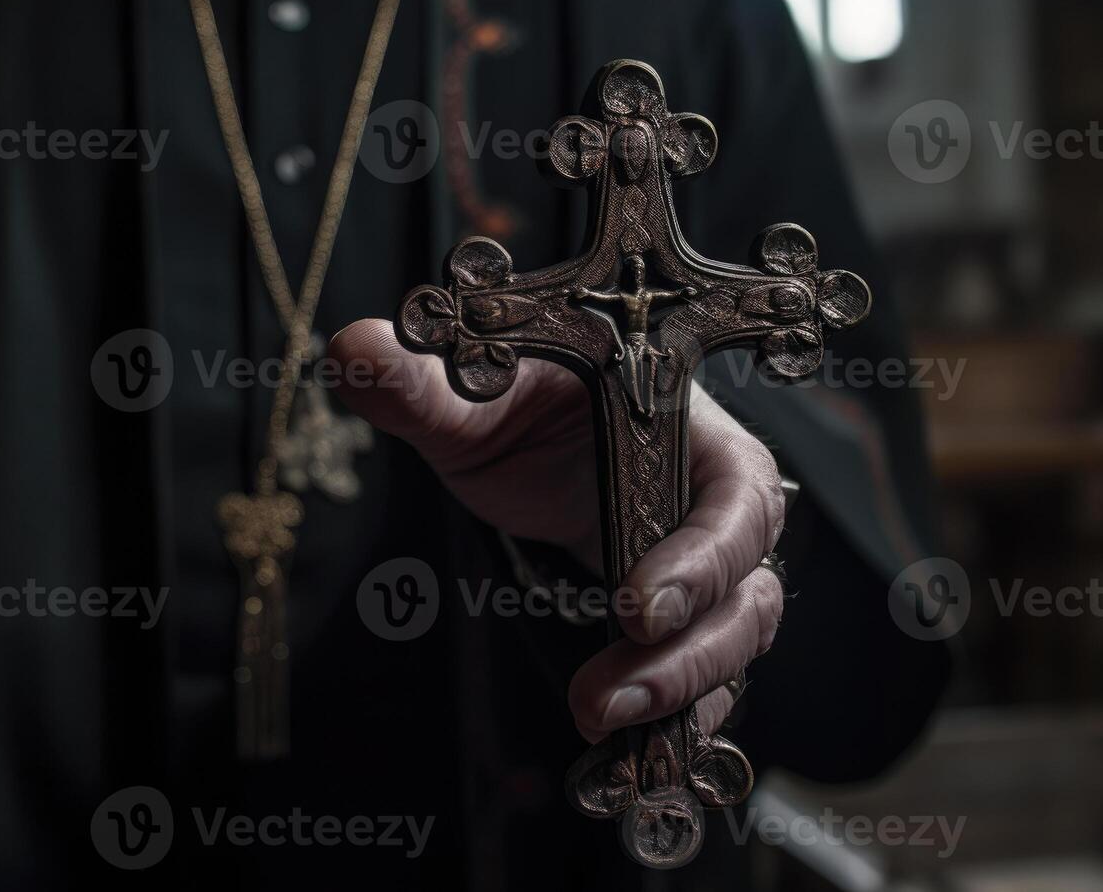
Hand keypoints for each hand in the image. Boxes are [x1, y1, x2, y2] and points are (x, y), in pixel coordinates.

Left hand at [329, 320, 786, 743]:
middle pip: (746, 585)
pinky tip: (631, 748)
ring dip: (680, 690)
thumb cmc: (510, 399)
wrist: (523, 429)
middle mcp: (712, 498)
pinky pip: (704, 666)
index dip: (702, 557)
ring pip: (734, 635)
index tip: (633, 607)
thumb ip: (421, 382)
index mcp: (685, 429)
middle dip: (687, 653)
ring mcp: (701, 559)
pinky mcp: (679, 608)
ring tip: (598, 723)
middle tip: (606, 697)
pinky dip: (678, 711)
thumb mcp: (464, 396)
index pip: (734, 496)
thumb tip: (356, 354)